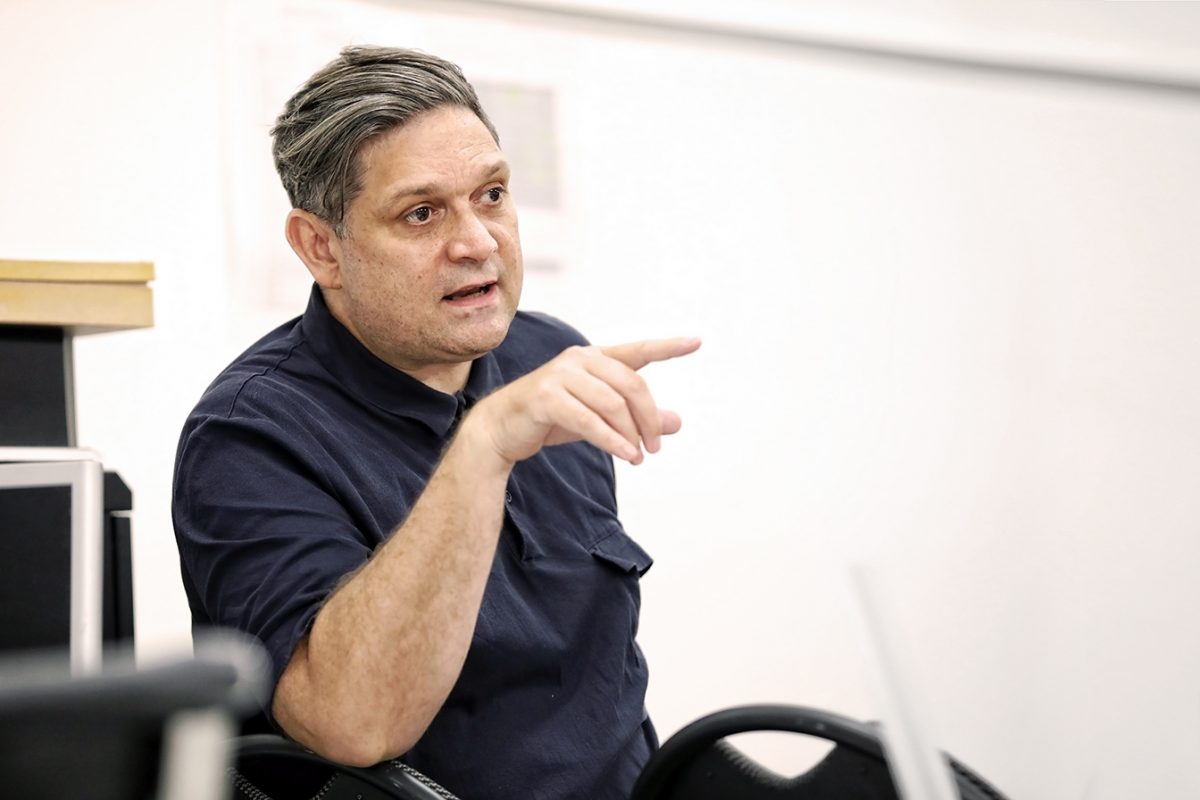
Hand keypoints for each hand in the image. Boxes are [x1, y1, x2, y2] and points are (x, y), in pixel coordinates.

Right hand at [467, 337, 700, 466]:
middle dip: (648, 418)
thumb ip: (637, 418)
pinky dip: (612, 440)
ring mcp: (560, 376)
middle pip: (630, 385)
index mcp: (593, 358)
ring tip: (639, 457)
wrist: (501, 430)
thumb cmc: (552, 419)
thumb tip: (677, 423)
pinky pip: (589, 420)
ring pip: (612, 404)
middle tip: (656, 446)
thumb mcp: (599, 418)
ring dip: (631, 434)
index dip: (666, 347)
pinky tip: (626, 454)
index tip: (696, 342)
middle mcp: (578, 360)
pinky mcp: (546, 397)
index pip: (636, 351)